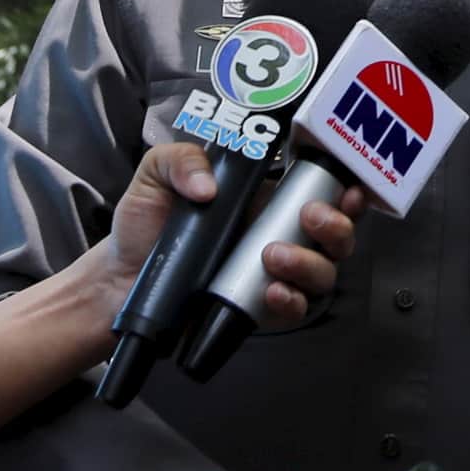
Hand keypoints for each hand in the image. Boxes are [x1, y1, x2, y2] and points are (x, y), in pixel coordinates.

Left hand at [103, 142, 358, 329]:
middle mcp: (278, 235)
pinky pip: (295, 309)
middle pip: (336, 235)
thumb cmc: (145, 222)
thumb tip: (209, 186)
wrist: (120, 276)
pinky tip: (271, 292)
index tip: (349, 188)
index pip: (321, 191)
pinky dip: (291, 301)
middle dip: (336, 226)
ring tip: (273, 256)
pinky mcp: (260, 310)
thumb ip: (180, 160)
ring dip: (310, 264)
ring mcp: (272, 275)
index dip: (346, 190)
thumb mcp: (156, 175)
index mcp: (265, 199)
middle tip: (311, 217)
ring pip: (323, 274)